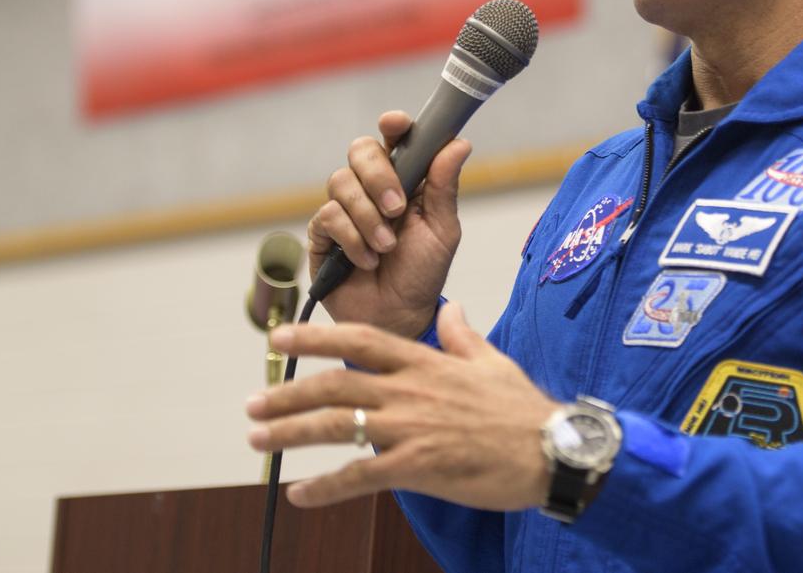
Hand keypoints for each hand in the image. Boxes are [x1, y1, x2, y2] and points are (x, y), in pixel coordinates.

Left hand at [245, 303, 559, 509]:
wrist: (551, 449)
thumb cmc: (523, 407)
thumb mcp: (491, 360)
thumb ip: (461, 335)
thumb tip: (451, 308)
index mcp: (425, 362)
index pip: (359, 340)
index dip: (314, 338)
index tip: (279, 338)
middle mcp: (411, 390)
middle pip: (335, 385)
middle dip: (286, 394)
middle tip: (251, 405)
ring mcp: (412, 428)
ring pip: (338, 426)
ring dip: (291, 433)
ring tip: (256, 442)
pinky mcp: (418, 467)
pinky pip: (360, 477)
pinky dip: (324, 487)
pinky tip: (299, 494)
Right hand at [307, 111, 471, 337]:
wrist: (398, 316)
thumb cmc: (423, 272)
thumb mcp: (442, 229)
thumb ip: (444, 186)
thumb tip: (459, 143)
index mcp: (405, 179)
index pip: (395, 139)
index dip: (393, 125)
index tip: (396, 124)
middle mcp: (372, 187)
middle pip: (360, 150)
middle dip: (379, 175)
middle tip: (398, 207)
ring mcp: (345, 208)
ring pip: (341, 182)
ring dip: (368, 216)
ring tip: (387, 247)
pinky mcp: (322, 233)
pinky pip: (327, 216)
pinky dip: (352, 239)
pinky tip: (367, 260)